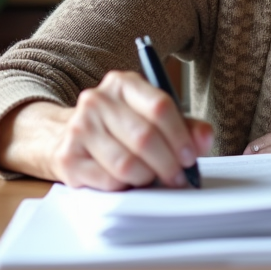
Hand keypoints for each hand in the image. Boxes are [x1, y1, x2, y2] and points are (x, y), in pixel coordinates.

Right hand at [0, 70, 213, 190]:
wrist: (65, 137)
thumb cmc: (119, 128)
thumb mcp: (152, 118)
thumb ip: (184, 126)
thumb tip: (204, 138)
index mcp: (123, 83)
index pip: (160, 106)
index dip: (180, 136)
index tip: (190, 156)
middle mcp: (97, 100)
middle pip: (145, 137)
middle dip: (168, 163)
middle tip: (178, 176)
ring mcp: (79, 128)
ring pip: (127, 163)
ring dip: (148, 177)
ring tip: (153, 178)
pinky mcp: (68, 157)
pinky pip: (109, 180)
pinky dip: (126, 186)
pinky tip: (129, 181)